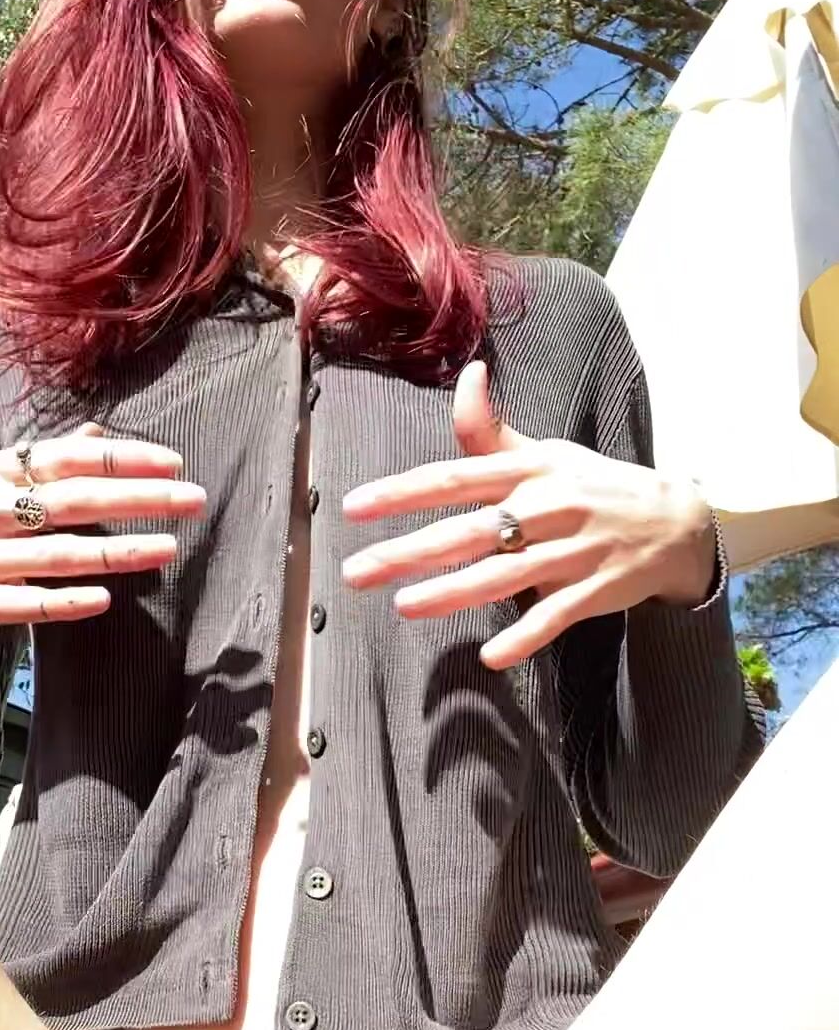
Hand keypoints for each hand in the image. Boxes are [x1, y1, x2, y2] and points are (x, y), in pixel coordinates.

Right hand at [0, 422, 205, 679]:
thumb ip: (42, 463)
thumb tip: (97, 434)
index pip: (67, 459)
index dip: (123, 459)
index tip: (175, 463)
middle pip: (72, 501)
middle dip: (138, 498)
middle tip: (193, 499)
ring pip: (55, 553)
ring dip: (116, 552)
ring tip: (168, 548)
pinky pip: (25, 604)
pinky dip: (65, 600)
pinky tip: (105, 599)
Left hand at [341, 362, 716, 671]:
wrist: (677, 521)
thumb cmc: (593, 486)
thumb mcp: (546, 453)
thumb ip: (491, 433)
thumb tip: (465, 373)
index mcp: (531, 470)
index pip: (456, 477)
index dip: (402, 491)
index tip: (353, 507)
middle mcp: (549, 506)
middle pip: (469, 529)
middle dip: (409, 550)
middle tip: (356, 570)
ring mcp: (574, 550)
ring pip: (505, 573)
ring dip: (453, 591)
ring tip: (404, 605)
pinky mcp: (596, 590)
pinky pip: (555, 616)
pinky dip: (525, 636)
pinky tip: (491, 656)